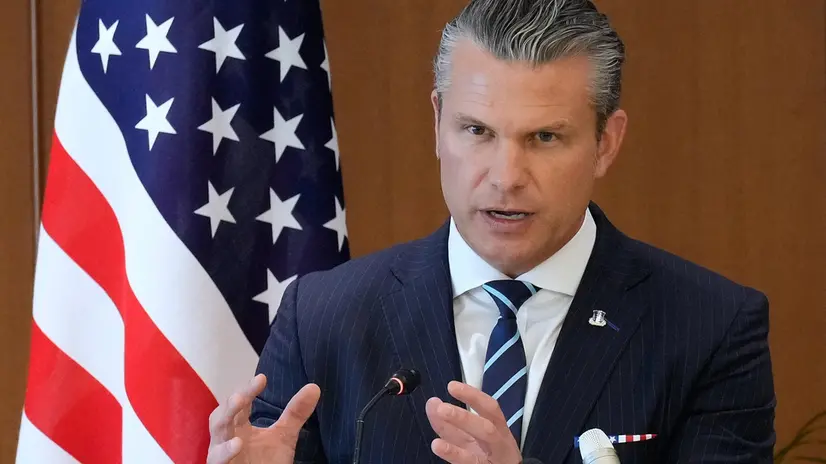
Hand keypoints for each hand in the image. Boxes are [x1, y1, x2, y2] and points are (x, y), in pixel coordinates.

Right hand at [206, 374, 320, 463]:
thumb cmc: (266, 461)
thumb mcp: (284, 436)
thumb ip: (295, 413)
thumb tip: (314, 387)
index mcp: (239, 426)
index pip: (241, 403)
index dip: (248, 390)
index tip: (262, 378)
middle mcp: (227, 437)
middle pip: (222, 416)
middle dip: (231, 404)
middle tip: (242, 395)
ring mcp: (221, 453)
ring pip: (216, 435)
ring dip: (224, 421)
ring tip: (237, 407)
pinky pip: (218, 460)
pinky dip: (225, 452)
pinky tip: (237, 443)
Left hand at [426, 381, 521, 463]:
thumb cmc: (488, 453)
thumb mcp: (472, 436)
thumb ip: (451, 423)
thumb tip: (433, 403)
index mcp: (498, 427)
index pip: (489, 408)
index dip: (471, 395)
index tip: (452, 386)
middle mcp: (498, 442)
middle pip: (486, 428)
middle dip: (464, 417)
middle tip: (441, 408)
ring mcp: (493, 459)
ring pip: (481, 447)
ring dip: (458, 441)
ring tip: (437, 435)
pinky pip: (470, 462)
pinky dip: (453, 454)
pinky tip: (438, 447)